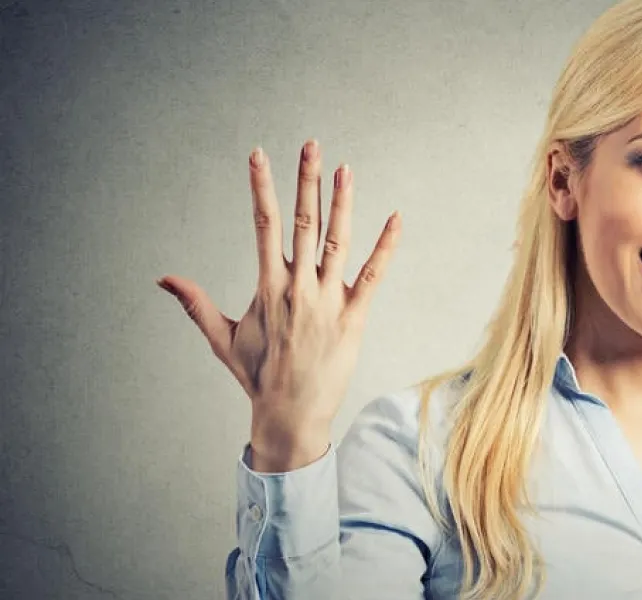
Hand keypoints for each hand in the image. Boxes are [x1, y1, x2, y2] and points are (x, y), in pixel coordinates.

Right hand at [158, 140, 400, 470]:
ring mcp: (327, 300)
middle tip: (311, 145)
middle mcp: (297, 287)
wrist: (290, 415)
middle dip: (306, 181)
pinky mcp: (354, 316)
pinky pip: (373, 274)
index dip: (261, 187)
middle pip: (301, 222)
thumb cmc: (258, 376)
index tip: (258, 155)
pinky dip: (385, 246)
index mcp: (268, 286)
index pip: (263, 224)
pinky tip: (396, 218)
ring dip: (341, 203)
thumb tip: (163, 279)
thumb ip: (196, 304)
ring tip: (346, 168)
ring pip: (335, 241)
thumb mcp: (222, 338)